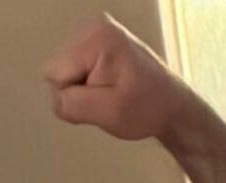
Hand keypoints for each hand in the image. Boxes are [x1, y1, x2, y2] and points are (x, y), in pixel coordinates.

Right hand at [41, 11, 189, 140]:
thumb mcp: (108, 112)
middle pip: (56, 72)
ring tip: (110, 92)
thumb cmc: (145, 108)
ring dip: (82, 91)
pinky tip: (108, 86)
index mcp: (95, 38)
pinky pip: (72, 73)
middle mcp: (92, 27)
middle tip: (105, 98)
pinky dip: (86, 85)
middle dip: (76, 92)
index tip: (100, 99)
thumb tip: (56, 98)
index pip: (55, 76)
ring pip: (62, 75)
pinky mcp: (97, 44)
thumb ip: (74, 104)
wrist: (170, 105)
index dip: (73, 96)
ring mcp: (95, 34)